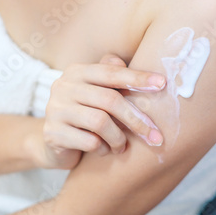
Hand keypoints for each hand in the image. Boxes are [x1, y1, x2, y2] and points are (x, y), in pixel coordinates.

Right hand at [37, 54, 165, 168]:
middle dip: (136, 119)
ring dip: (119, 138)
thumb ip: (112, 76)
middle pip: (109, 100)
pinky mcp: (53, 133)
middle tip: (154, 135)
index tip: (162, 84)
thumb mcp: (97, 93)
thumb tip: (125, 63)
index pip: (112, 72)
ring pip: (100, 122)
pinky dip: (104, 149)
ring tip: (122, 147)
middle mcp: (63, 87)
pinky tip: (105, 151)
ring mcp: (55, 110)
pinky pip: (90, 142)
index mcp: (77, 72)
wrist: (54, 142)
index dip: (137, 78)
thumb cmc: (85, 113)